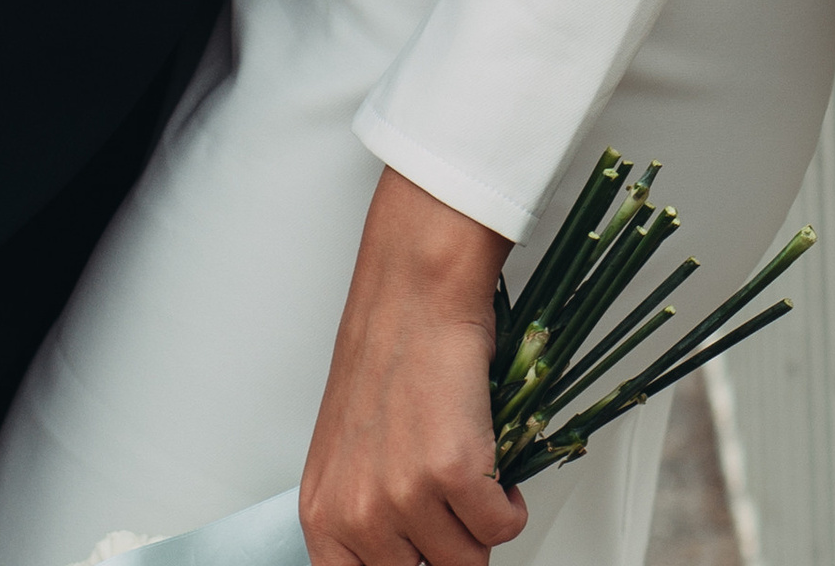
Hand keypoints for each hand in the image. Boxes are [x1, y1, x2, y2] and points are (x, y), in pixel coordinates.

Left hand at [302, 169, 526, 565]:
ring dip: (482, 524)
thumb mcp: (351, 453)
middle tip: (455, 514)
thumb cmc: (387, 357)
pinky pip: (502, 527)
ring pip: (467, 560)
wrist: (415, 295)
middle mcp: (356, 514)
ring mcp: (402, 497)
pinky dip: (511, 505)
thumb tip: (408, 554)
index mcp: (323, 515)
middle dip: (448, 548)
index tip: (426, 558)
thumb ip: (366, 513)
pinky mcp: (451, 474)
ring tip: (474, 480)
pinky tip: (497, 472)